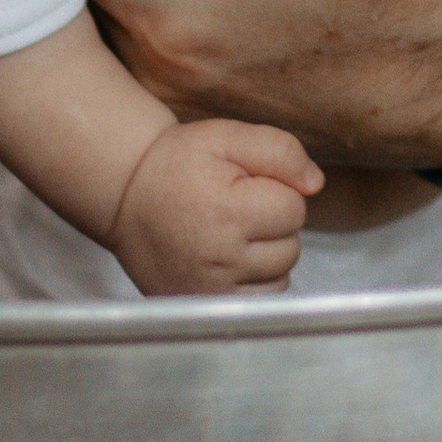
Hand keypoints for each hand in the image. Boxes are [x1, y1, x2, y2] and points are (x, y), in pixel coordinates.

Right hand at [107, 116, 321, 296]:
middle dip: (274, 222)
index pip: (295, 208)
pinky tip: (232, 257)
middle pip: (291, 245)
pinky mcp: (205, 304)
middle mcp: (220, 258)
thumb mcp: (226, 137)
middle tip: (237, 205)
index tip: (246, 183)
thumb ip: (279, 151)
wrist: (126, 196)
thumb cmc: (177, 163)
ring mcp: (212, 288)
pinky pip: (261, 298)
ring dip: (268, 253)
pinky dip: (257, 279)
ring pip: (281, 275)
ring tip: (232, 231)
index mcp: (227, 211)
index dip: (277, 189)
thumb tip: (315, 184)